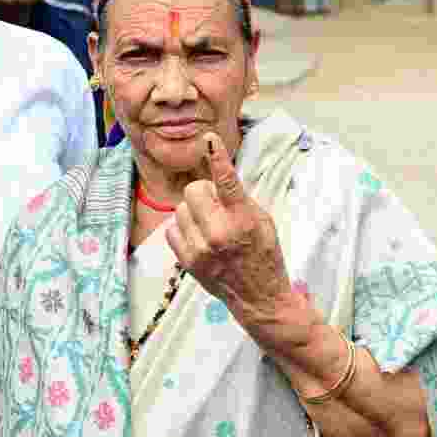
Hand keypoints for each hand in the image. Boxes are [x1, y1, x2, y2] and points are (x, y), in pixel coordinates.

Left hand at [167, 132, 299, 344]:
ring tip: (209, 226)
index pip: (227, 181)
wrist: (259, 297)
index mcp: (243, 219)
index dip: (217, 157)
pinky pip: (171, 230)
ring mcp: (200, 248)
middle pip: (194, 190)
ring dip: (193, 212)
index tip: (209, 139)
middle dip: (204, 192)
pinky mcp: (187, 261)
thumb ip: (239, 200)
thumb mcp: (263, 221)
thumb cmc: (265, 254)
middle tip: (217, 206)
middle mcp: (218, 233)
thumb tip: (216, 180)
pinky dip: (183, 230)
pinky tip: (199, 238)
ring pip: (180, 209)